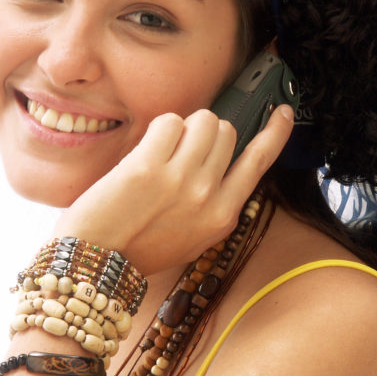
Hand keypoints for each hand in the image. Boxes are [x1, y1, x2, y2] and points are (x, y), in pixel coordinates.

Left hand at [52, 105, 292, 275]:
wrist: (93, 262)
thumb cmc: (139, 248)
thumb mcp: (194, 236)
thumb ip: (214, 202)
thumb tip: (221, 158)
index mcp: (223, 216)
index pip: (260, 162)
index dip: (275, 133)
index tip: (283, 113)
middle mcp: (208, 197)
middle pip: (226, 131)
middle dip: (205, 132)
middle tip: (181, 152)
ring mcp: (181, 181)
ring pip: (203, 120)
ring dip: (184, 126)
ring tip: (163, 151)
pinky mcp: (149, 167)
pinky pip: (170, 121)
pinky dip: (159, 129)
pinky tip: (146, 150)